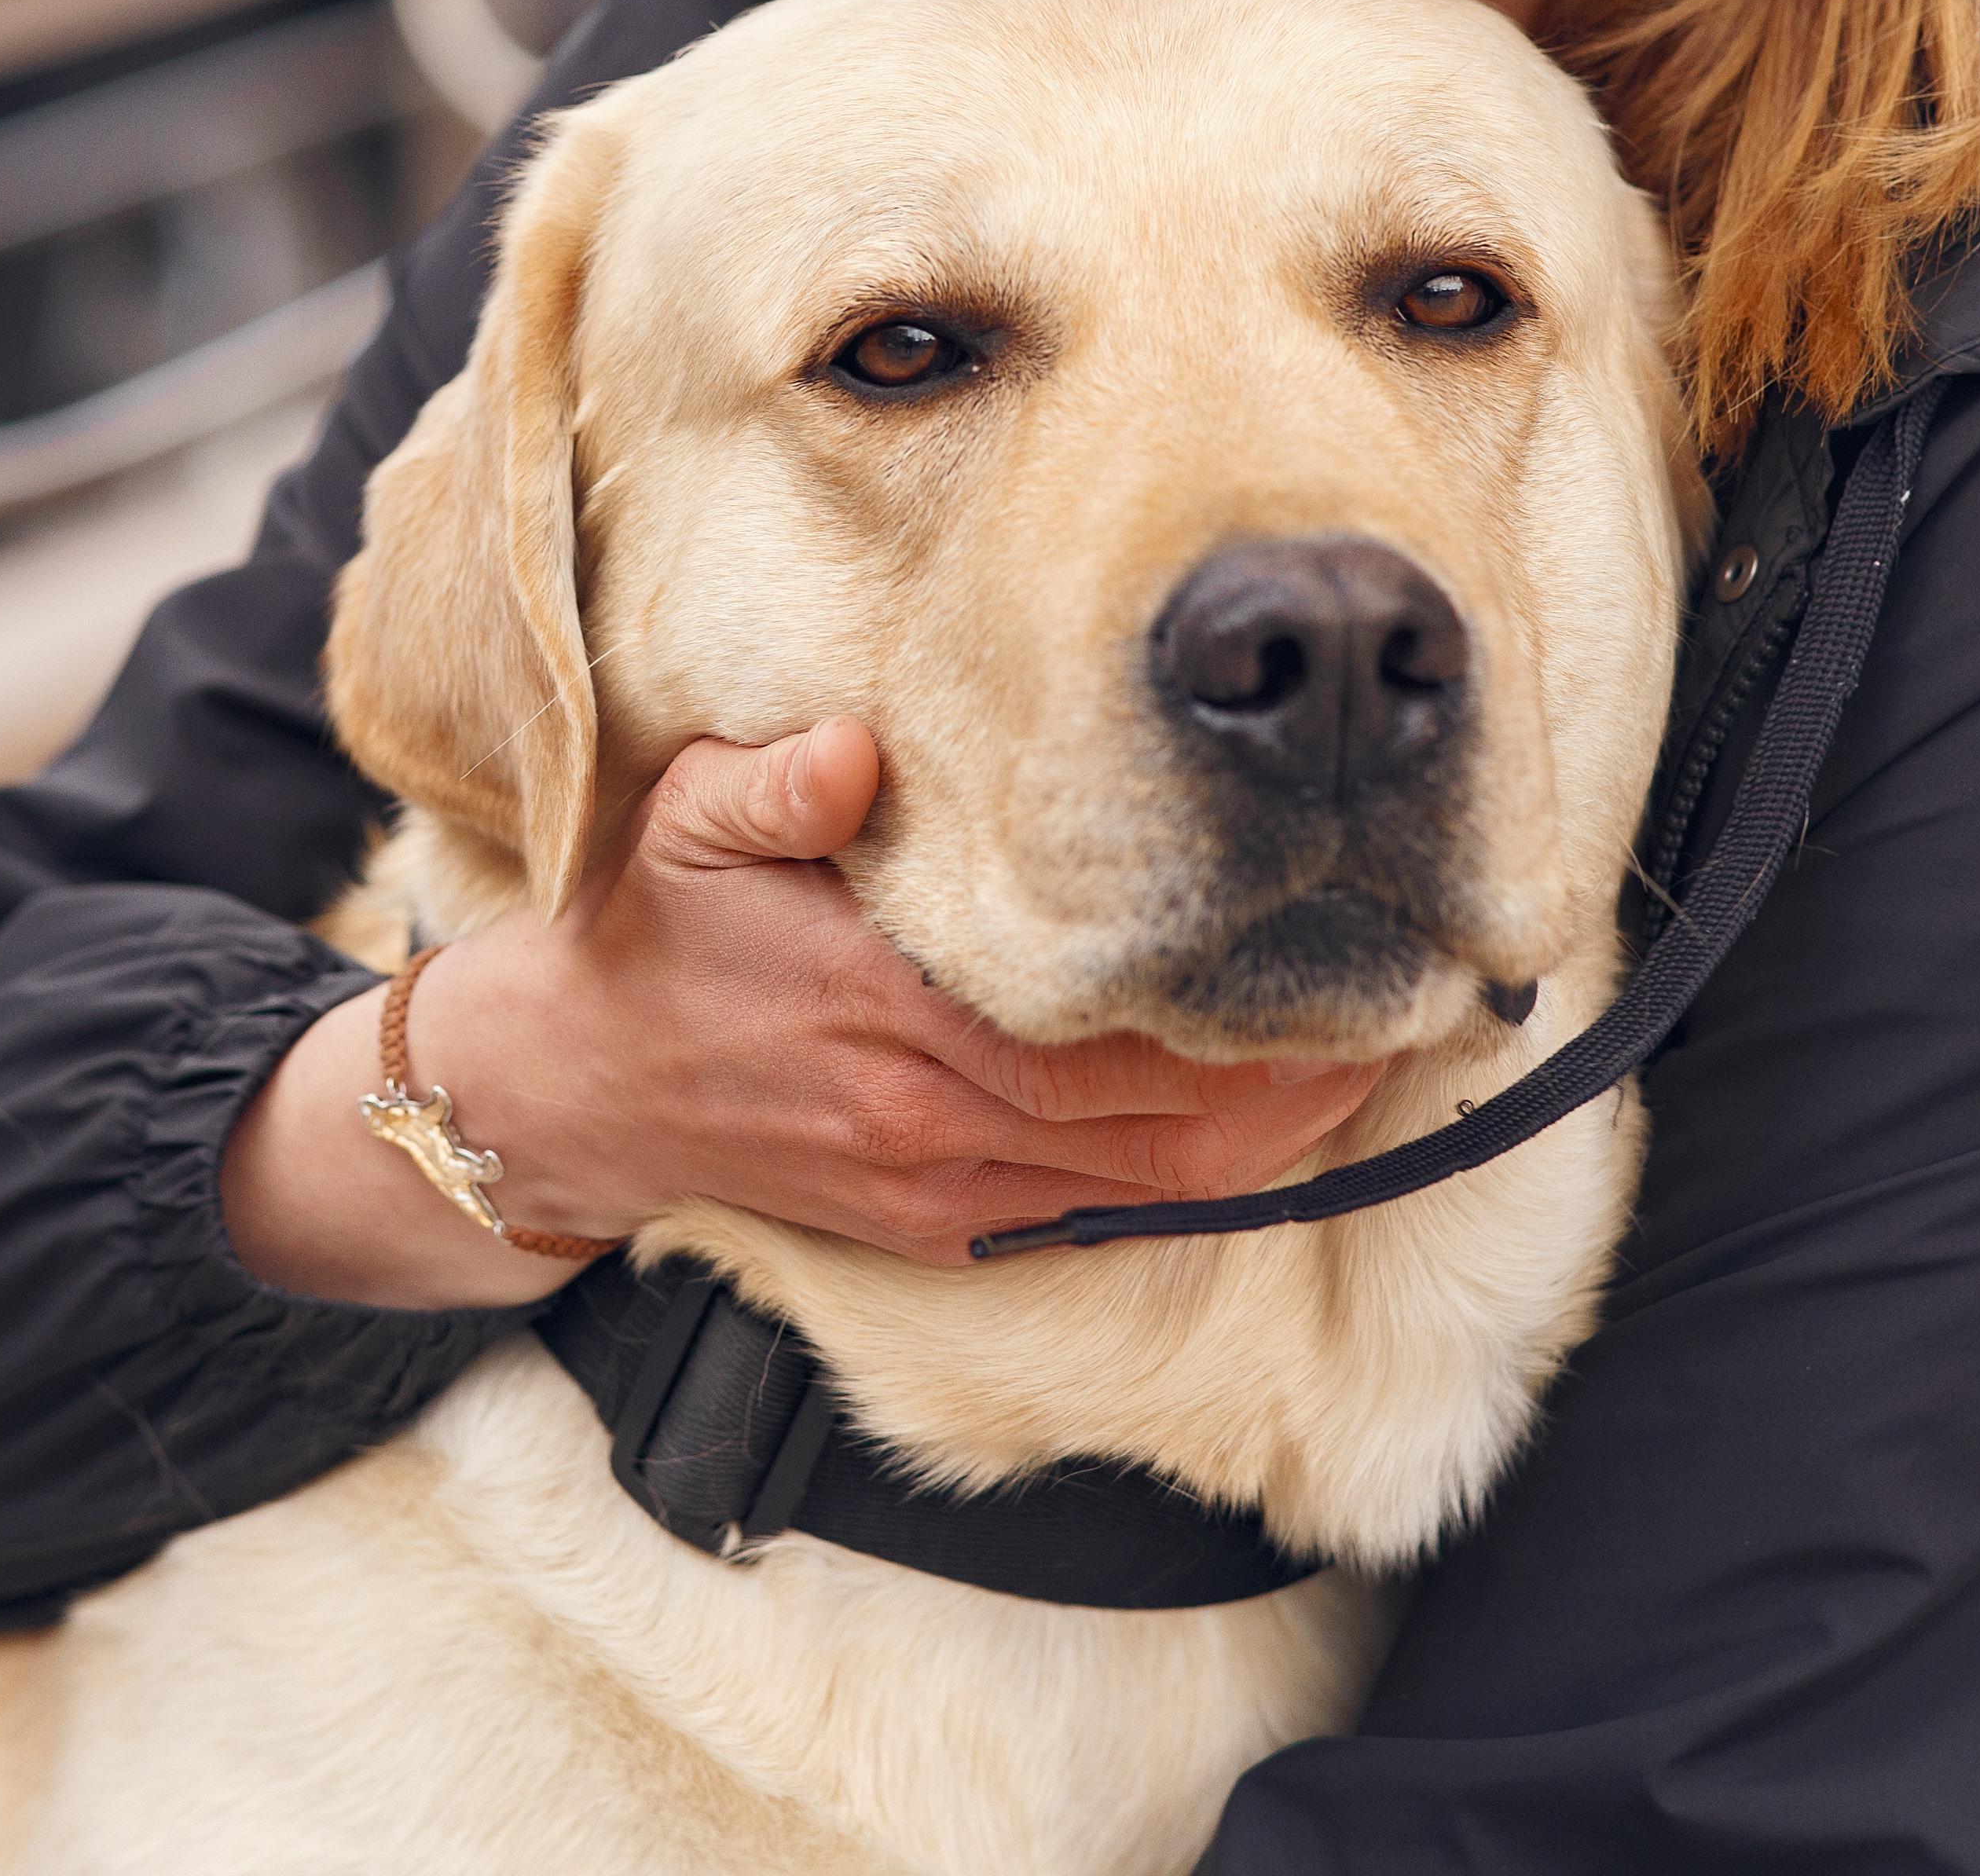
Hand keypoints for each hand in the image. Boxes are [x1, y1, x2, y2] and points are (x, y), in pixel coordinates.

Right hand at [221, 722, 1383, 1306]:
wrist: (563, 1095)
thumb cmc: (642, 937)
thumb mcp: (684, 825)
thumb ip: (775, 782)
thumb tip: (856, 750)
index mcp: (888, 1023)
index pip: (1110, 1045)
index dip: (1245, 1025)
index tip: (1342, 961)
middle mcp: (930, 1128)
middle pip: (1168, 1134)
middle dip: (1300, 1085)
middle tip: (1415, 1012)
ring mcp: (938, 1192)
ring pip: (1152, 1189)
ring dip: (1268, 1140)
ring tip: (1372, 1065)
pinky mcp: (937, 1229)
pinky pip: (1096, 1218)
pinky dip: (1191, 1177)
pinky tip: (1262, 1124)